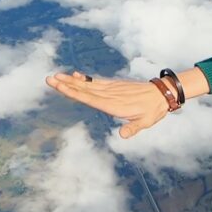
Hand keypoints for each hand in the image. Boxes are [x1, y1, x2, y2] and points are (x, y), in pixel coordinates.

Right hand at [46, 71, 170, 137]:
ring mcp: (112, 89)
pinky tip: (76, 75)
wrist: (162, 93)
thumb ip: (133, 128)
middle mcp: (111, 95)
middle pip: (84, 90)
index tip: (61, 86)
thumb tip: (122, 136)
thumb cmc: (153, 110)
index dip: (74, 92)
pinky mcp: (115, 86)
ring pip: (88, 85)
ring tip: (56, 76)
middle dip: (66, 85)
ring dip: (72, 81)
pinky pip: (97, 82)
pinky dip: (86, 79)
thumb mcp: (145, 122)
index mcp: (115, 105)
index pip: (90, 98)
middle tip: (49, 79)